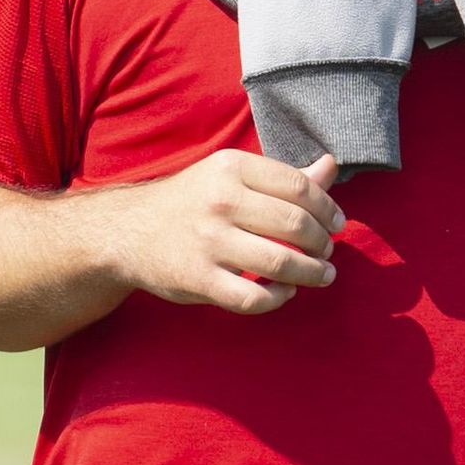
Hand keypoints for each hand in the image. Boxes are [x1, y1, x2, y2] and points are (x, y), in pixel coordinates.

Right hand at [93, 149, 342, 314]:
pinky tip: (285, 291)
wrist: (127, 230)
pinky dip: (279, 298)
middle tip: (327, 251)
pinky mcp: (199, 278)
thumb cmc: (191, 201)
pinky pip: (254, 298)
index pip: (298, 187)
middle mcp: (220, 201)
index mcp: (230, 168)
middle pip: (295, 225)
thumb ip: (283, 175)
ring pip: (280, 264)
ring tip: (322, 275)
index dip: (327, 208)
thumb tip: (332, 167)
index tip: (337, 223)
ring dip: (312, 273)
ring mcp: (208, 242)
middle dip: (323, 243)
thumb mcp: (230, 176)